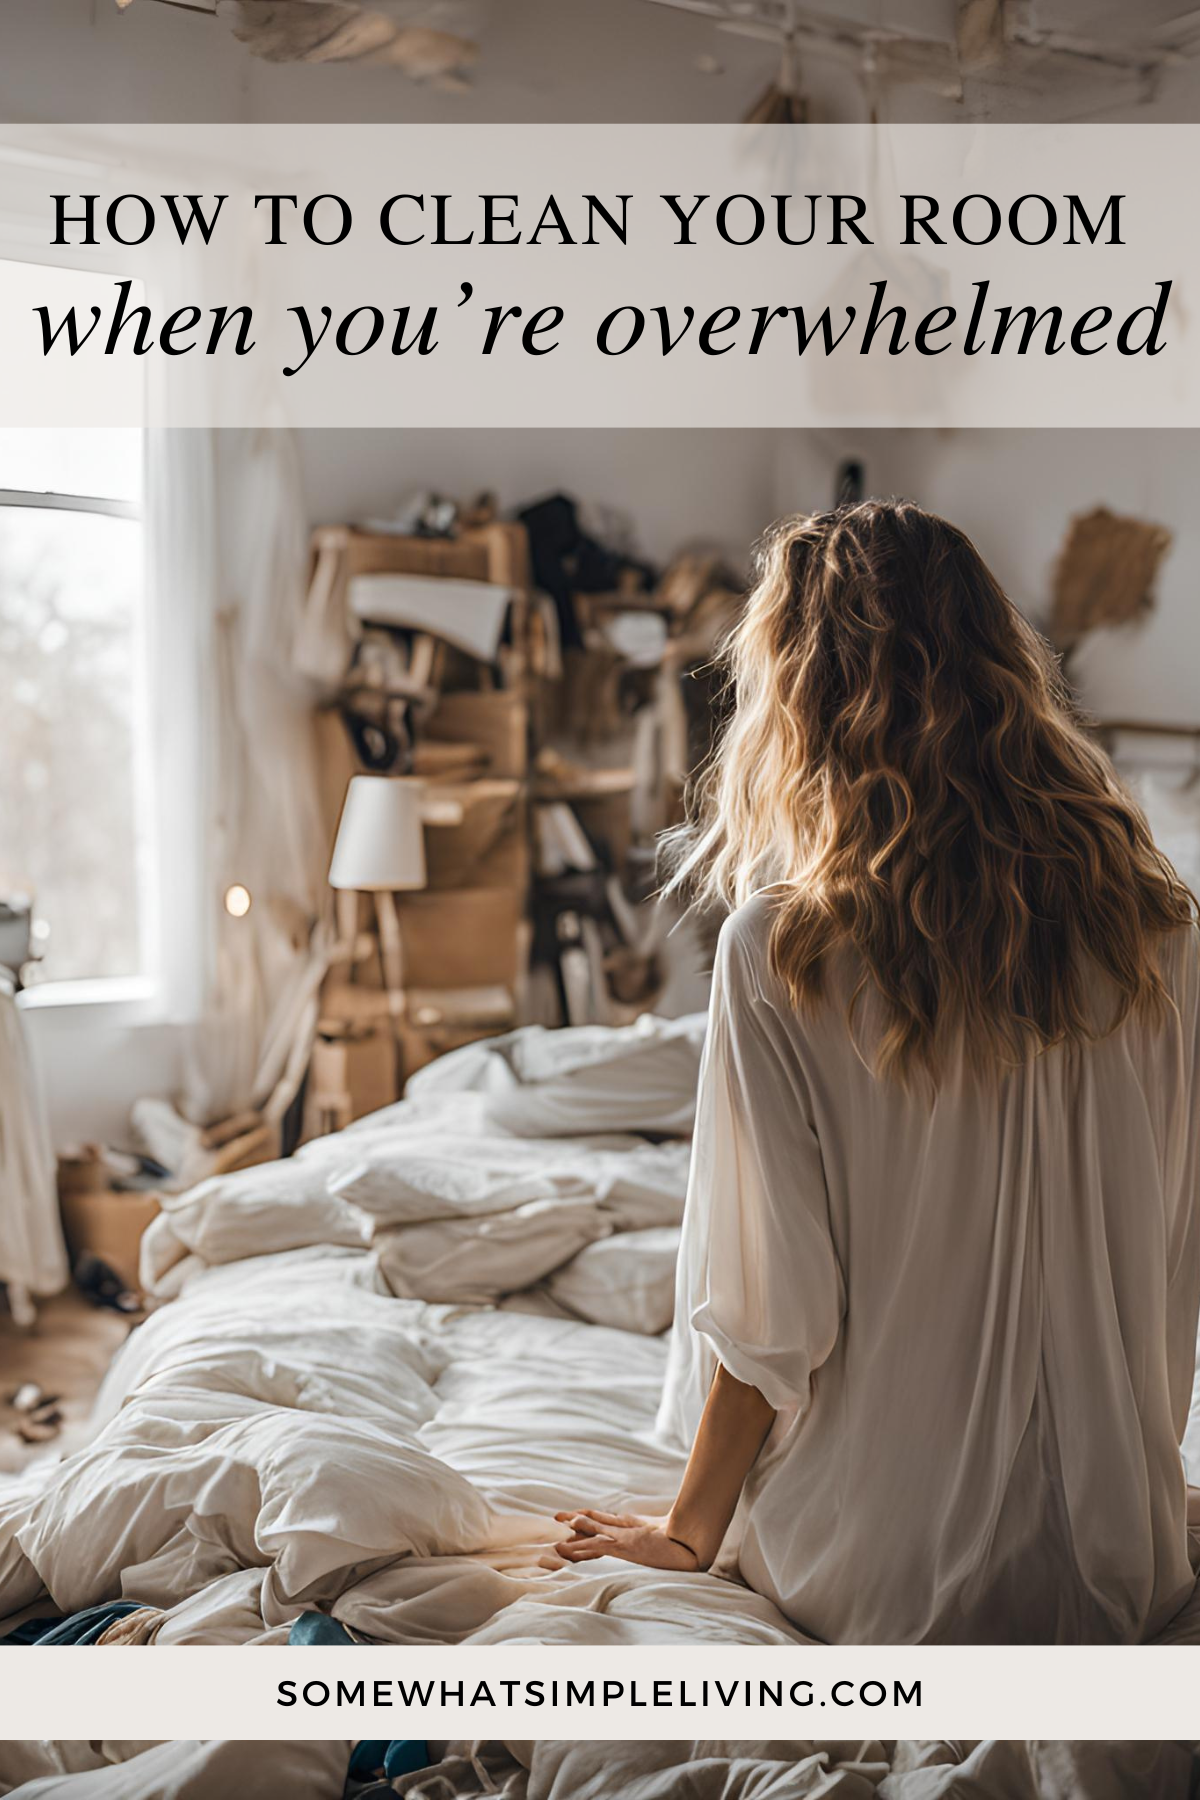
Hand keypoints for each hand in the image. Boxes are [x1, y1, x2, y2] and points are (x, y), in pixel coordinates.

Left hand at [552, 1508, 699, 1570]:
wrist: (690, 1541)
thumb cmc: (683, 1539)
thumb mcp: (666, 1534)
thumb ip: (654, 1531)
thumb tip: (648, 1535)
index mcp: (634, 1524)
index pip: (607, 1517)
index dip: (589, 1515)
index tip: (574, 1515)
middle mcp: (626, 1527)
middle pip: (596, 1518)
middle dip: (575, 1518)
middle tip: (556, 1516)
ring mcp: (625, 1535)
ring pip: (593, 1530)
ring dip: (574, 1532)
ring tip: (557, 1533)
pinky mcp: (625, 1545)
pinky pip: (598, 1545)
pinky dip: (581, 1546)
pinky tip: (569, 1549)